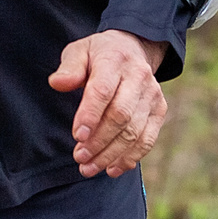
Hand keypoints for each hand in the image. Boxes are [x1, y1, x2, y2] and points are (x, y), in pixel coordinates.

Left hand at [48, 30, 169, 177]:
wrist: (132, 49)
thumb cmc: (98, 55)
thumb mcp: (79, 52)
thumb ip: (69, 68)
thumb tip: (58, 84)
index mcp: (114, 59)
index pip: (103, 90)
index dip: (90, 115)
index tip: (77, 136)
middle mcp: (138, 76)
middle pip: (120, 115)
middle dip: (98, 141)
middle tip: (79, 158)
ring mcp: (152, 94)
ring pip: (134, 131)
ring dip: (111, 155)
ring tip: (89, 168)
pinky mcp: (159, 109)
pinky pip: (147, 139)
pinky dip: (130, 158)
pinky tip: (112, 169)